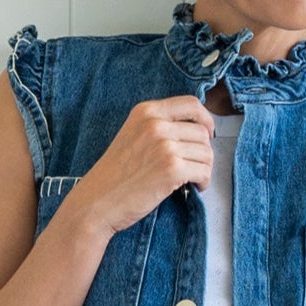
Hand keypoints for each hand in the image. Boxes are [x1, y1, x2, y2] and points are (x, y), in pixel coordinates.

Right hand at [72, 96, 214, 237]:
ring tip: (193, 179)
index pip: (191, 103)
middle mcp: (155, 124)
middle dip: (203, 151)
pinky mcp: (171, 168)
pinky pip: (204, 171)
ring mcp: (164, 145)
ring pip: (206, 152)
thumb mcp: (133, 136)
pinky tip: (194, 187)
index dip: (205, 118)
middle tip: (194, 166)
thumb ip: (158, 127)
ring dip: (204, 168)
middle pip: (201, 131)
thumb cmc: (115, 175)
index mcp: (146, 111)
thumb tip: (196, 130)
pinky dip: (203, 181)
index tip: (208, 133)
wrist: (97, 202)